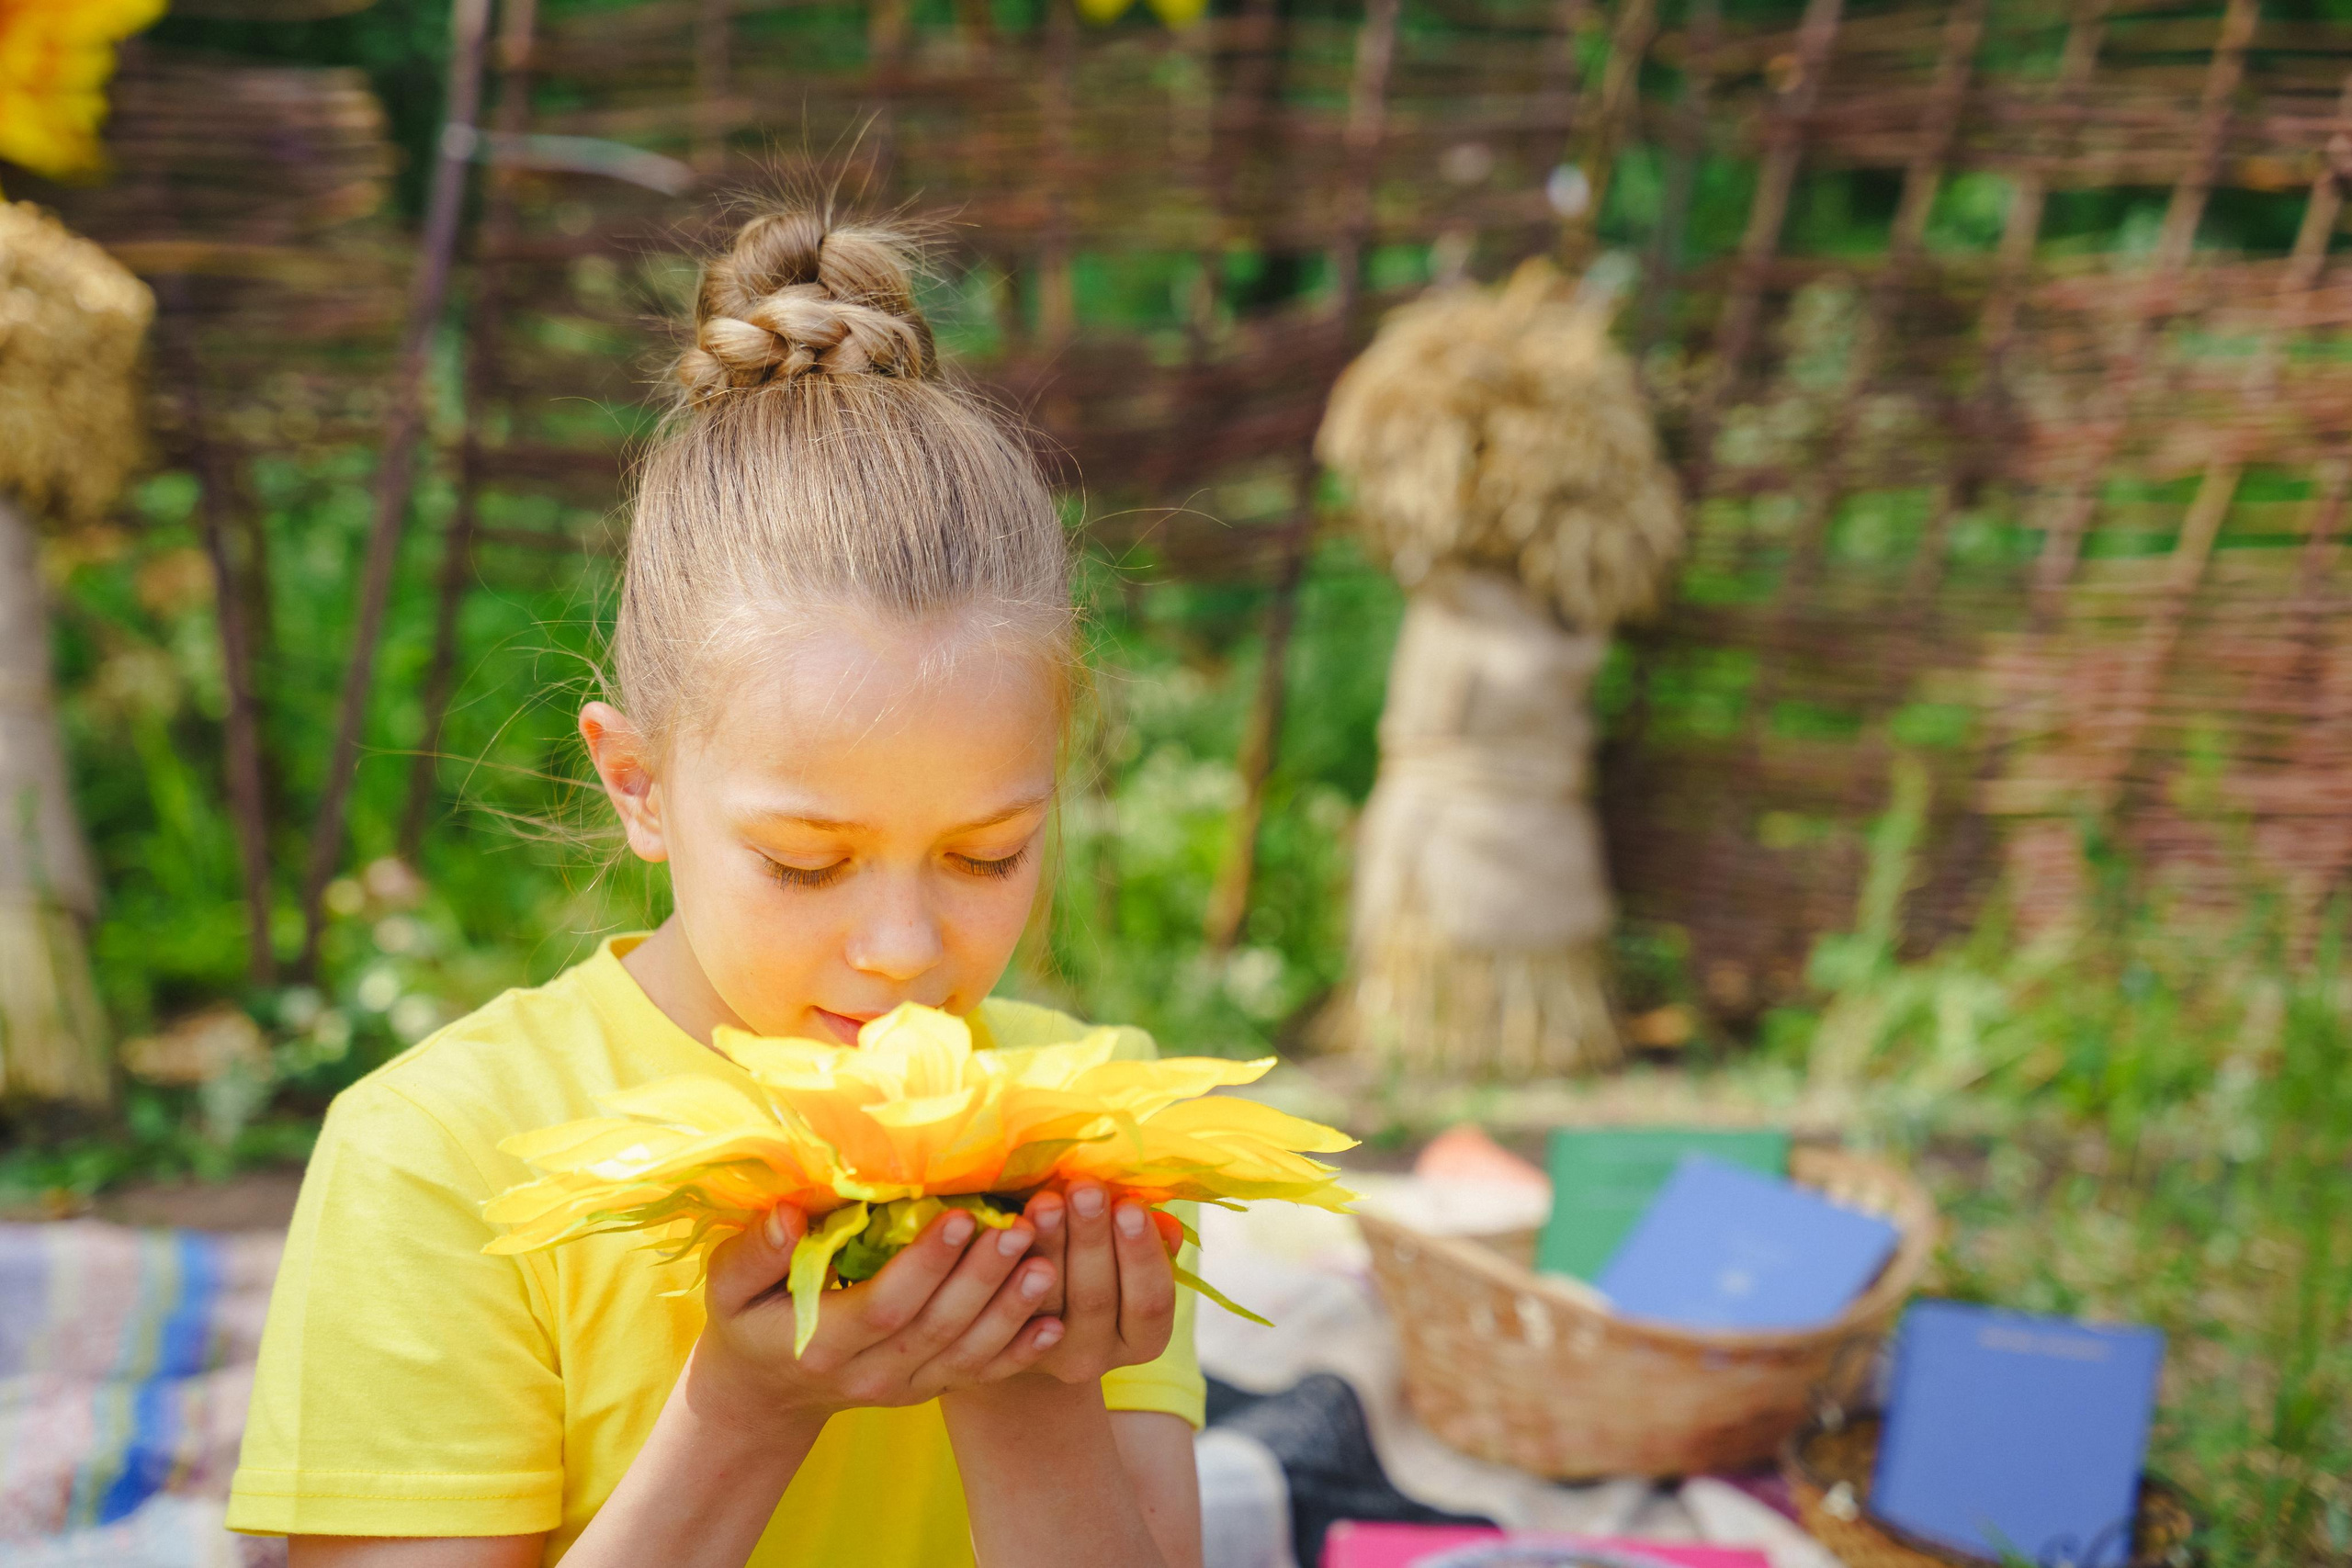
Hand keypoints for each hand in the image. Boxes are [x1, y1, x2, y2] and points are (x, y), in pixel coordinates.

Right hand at [689, 1202, 1063, 1431]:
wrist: (767, 1390)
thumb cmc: (748, 1319)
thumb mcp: (730, 1287)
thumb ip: (756, 1252)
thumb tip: (788, 1216)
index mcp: (821, 1344)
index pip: (884, 1306)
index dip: (925, 1266)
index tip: (959, 1216)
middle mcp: (870, 1374)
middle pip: (937, 1328)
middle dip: (982, 1278)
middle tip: (1021, 1227)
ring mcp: (905, 1388)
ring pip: (968, 1354)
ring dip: (1012, 1310)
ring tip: (1048, 1261)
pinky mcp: (929, 1389)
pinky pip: (981, 1374)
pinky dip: (1021, 1351)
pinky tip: (1057, 1321)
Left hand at [1014, 1183, 1180, 1384]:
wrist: (1032, 1317)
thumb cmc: (1094, 1266)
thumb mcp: (1127, 1257)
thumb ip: (1147, 1241)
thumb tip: (1166, 1225)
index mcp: (1143, 1339)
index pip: (1150, 1301)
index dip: (1142, 1255)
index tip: (1130, 1207)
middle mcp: (1098, 1356)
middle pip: (1096, 1297)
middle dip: (1091, 1238)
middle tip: (1085, 1190)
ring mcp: (1047, 1356)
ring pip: (1047, 1297)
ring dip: (1048, 1243)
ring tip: (1046, 1200)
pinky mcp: (1004, 1346)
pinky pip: (1005, 1301)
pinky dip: (1006, 1261)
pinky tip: (1007, 1224)